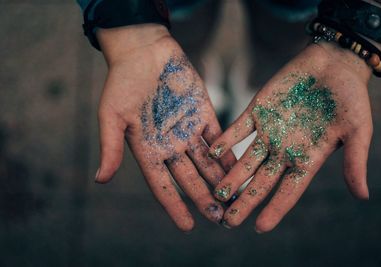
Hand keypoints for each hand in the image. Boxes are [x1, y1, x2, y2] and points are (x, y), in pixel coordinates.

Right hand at [95, 24, 235, 231]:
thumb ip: (111, 147)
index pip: (163, 185)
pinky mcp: (203, 113)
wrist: (144, 51)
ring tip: (237, 198)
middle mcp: (170, 144)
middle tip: (222, 219)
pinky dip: (228, 152)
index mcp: (147, 149)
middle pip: (190, 178)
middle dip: (205, 198)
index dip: (175, 206)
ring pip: (207, 161)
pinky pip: (218, 138)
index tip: (188, 226)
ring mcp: (188, 130)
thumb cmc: (123, 82)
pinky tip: (240, 167)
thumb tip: (100, 180)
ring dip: (221, 180)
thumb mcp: (112, 116)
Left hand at [209, 42, 372, 231]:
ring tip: (216, 193)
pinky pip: (238, 128)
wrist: (334, 64)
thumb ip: (355, 161)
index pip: (288, 190)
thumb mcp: (358, 130)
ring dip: (231, 175)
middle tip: (228, 222)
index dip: (275, 209)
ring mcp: (268, 131)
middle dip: (245, 201)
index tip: (259, 227)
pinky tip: (213, 153)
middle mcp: (283, 150)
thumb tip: (363, 196)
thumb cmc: (350, 98)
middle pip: (261, 181)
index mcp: (307, 158)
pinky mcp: (257, 110)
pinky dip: (226, 140)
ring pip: (245, 159)